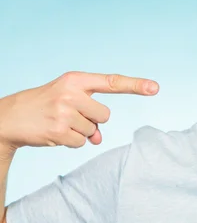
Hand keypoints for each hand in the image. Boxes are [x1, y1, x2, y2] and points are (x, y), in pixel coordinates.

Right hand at [0, 71, 158, 150]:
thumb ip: (89, 113)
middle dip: (92, 120)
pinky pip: (81, 143)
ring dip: (80, 132)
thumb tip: (98, 139)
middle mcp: (71, 93)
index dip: (135, 85)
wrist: (9, 118)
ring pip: (93, 131)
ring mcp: (64, 112)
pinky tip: (54, 133)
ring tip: (58, 123)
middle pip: (105, 115)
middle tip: (68, 115)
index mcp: (75, 79)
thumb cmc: (45, 106)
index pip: (112, 82)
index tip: (155, 88)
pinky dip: (71, 142)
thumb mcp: (67, 100)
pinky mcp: (58, 131)